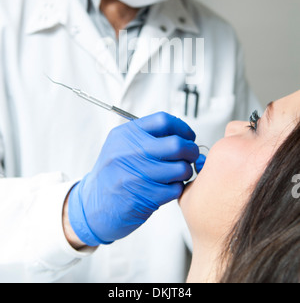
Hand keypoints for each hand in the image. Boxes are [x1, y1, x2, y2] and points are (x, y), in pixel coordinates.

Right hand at [67, 112, 198, 246]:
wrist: (93, 206)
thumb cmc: (113, 175)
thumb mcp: (120, 146)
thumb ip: (145, 136)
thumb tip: (180, 132)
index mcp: (125, 135)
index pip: (163, 121)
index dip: (182, 128)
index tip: (187, 136)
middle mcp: (129, 152)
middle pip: (176, 144)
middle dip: (190, 150)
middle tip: (190, 155)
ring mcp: (136, 175)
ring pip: (180, 168)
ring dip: (185, 172)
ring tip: (178, 174)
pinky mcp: (144, 197)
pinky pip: (175, 189)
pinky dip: (177, 188)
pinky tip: (168, 188)